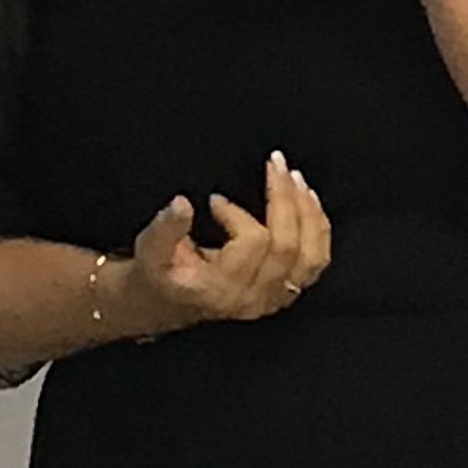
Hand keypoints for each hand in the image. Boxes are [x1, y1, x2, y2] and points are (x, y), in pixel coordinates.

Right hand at [114, 152, 332, 328]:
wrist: (166, 303)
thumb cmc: (159, 275)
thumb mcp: (150, 251)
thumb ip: (165, 228)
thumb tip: (182, 203)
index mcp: (222, 289)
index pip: (252, 243)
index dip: (237, 213)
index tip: (216, 200)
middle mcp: (254, 298)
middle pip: (288, 245)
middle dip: (284, 198)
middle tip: (275, 164)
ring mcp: (273, 298)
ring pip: (310, 256)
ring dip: (308, 212)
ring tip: (295, 178)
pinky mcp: (284, 292)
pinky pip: (316, 262)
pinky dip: (318, 230)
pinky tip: (309, 201)